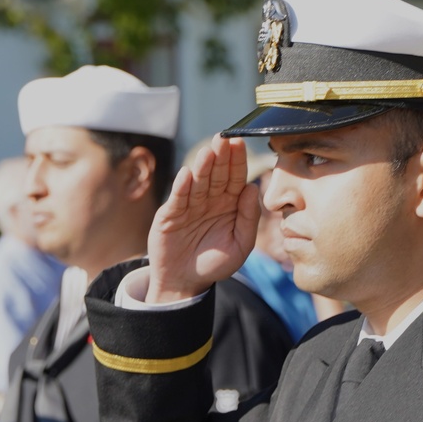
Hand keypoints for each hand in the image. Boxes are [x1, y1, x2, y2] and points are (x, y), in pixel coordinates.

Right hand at [146, 134, 259, 302]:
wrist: (184, 282)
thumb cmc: (215, 263)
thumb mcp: (240, 245)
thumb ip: (249, 218)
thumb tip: (252, 188)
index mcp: (230, 203)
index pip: (235, 177)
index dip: (237, 161)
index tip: (240, 143)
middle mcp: (210, 199)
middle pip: (216, 174)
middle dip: (220, 157)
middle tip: (223, 139)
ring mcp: (189, 205)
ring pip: (197, 182)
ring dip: (202, 167)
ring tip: (207, 152)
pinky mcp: (170, 214)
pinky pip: (177, 198)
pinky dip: (181, 187)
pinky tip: (186, 175)